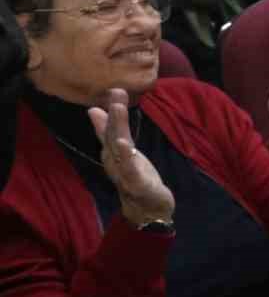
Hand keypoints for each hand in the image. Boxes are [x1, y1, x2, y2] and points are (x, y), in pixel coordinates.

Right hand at [89, 89, 174, 226]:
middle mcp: (114, 160)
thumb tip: (94, 109)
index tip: (115, 89)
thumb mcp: (123, 151)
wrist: (146, 208)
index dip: (111, 109)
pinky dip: (126, 158)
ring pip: (120, 149)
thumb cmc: (134, 176)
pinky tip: (124, 144)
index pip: (110, 128)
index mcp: (112, 151)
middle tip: (116, 92)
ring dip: (118, 128)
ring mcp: (124, 172)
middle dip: (114, 113)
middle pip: (113, 135)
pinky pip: (130, 170)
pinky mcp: (137, 184)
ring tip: (118, 110)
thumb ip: (109, 132)